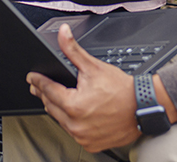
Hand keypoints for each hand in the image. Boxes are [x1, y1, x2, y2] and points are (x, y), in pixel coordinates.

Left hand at [26, 24, 144, 152]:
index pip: (47, 91)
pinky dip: (71, 123)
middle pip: (51, 106)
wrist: (143, 107)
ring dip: (58, 109)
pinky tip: (73, 114)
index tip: (32, 78)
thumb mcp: (93, 66)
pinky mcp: (91, 144)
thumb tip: (63, 33)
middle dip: (45, 94)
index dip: (38, 81)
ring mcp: (83, 136)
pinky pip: (73, 133)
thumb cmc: (121, 89)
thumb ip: (73, 50)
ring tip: (57, 98)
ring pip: (60, 121)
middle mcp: (76, 124)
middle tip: (39, 86)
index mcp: (73, 105)